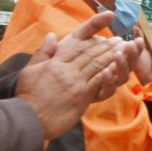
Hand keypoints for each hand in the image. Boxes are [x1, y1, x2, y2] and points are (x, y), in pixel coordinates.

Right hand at [16, 12, 139, 138]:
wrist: (28, 117)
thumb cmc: (27, 96)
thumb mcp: (30, 70)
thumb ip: (43, 52)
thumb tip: (52, 36)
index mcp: (55, 61)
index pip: (77, 44)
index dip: (92, 36)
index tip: (104, 33)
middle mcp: (67, 69)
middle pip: (90, 53)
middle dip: (107, 45)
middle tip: (120, 40)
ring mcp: (75, 82)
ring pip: (97, 64)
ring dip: (112, 56)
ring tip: (124, 50)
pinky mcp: (81, 96)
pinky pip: (98, 81)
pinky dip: (109, 73)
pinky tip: (119, 68)